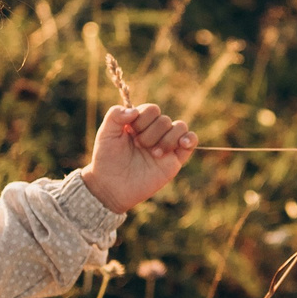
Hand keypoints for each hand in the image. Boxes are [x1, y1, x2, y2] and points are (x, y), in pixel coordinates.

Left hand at [81, 103, 196, 212]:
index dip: (143, 118)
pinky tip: (181, 143)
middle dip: (151, 133)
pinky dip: (190, 138)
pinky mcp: (175, 160)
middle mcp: (154, 132)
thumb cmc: (106, 160)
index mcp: (139, 123)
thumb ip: (115, 115)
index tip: (131, 132)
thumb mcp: (105, 134)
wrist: (112, 187)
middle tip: (139, 147)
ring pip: (180, 127)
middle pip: (164, 120)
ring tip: (154, 154)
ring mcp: (166, 145)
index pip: (152, 110)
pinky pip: (191, 142)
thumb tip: (135, 111)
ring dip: (167, 139)